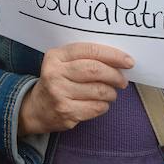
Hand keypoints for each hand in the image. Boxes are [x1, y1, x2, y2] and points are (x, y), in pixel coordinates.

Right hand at [18, 42, 133, 134]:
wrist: (36, 108)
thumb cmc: (57, 81)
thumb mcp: (63, 63)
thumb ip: (84, 57)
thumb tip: (118, 60)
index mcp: (56, 56)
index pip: (89, 51)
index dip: (112, 55)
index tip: (128, 61)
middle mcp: (55, 73)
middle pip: (95, 70)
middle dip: (115, 75)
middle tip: (122, 80)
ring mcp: (59, 94)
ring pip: (98, 90)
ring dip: (111, 92)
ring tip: (111, 93)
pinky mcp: (66, 112)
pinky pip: (96, 107)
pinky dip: (104, 105)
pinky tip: (100, 103)